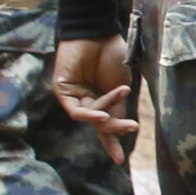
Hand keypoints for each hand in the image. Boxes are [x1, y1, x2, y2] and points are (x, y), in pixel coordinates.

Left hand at [54, 37, 137, 164]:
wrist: (99, 33)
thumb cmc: (113, 53)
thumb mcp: (121, 83)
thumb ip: (118, 106)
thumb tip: (121, 128)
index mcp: (102, 98)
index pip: (106, 124)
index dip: (113, 142)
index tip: (120, 161)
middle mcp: (86, 100)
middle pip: (99, 124)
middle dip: (116, 130)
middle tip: (133, 128)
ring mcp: (73, 96)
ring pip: (90, 118)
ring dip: (106, 121)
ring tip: (123, 120)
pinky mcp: (62, 90)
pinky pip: (76, 110)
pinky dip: (91, 114)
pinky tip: (103, 114)